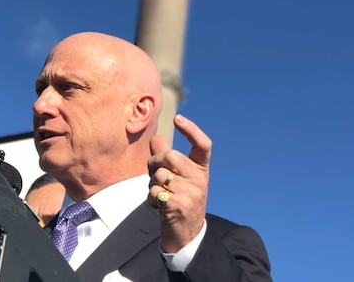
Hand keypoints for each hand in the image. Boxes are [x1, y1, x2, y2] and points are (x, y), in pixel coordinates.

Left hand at [147, 114, 210, 252]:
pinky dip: (150, 199)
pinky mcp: (178, 205)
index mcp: (201, 170)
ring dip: (151, 184)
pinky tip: (158, 207)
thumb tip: (157, 137)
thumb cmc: (179, 202)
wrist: (186, 235)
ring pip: (159, 174)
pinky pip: (153, 191)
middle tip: (153, 174)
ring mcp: (191, 193)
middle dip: (154, 163)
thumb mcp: (177, 179)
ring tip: (159, 195)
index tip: (177, 118)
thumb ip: (166, 159)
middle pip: (171, 156)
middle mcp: (200, 180)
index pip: (203, 145)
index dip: (191, 130)